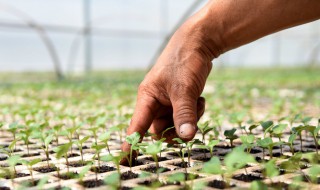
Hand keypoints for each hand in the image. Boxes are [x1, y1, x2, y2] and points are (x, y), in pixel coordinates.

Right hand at [120, 17, 214, 164]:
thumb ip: (184, 114)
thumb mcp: (184, 90)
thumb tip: (186, 137)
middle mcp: (155, 102)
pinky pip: (185, 117)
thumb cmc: (184, 62)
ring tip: (197, 103)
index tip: (125, 159)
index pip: (137, 125)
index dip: (132, 142)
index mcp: (147, 97)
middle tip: (189, 125)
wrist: (198, 44)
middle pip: (160, 129)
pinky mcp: (179, 100)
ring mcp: (168, 102)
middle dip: (175, 129)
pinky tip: (200, 99)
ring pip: (175, 124)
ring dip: (188, 120)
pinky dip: (194, 113)